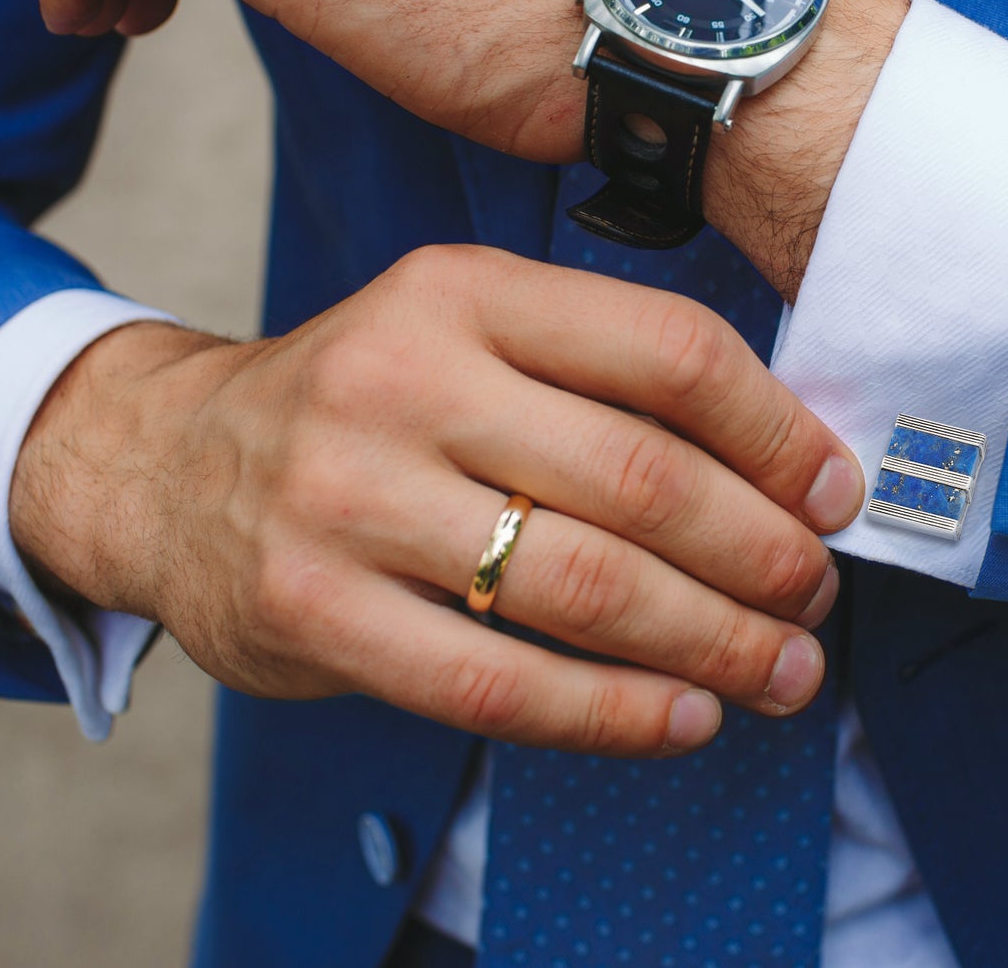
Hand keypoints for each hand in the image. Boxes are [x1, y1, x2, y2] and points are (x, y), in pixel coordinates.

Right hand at [11, 247, 863, 754]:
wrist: (173, 461)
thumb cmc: (370, 395)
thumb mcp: (469, 330)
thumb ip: (601, 374)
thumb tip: (783, 464)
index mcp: (467, 291)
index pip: (668, 352)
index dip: (777, 433)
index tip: (834, 495)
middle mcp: (405, 378)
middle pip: (641, 478)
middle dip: (761, 552)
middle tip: (817, 594)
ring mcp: (350, 498)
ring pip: (585, 589)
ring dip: (712, 642)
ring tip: (781, 669)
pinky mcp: (315, 612)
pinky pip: (499, 686)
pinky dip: (614, 714)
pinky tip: (683, 716)